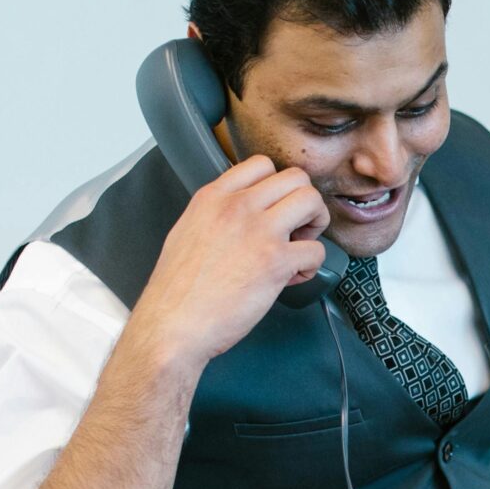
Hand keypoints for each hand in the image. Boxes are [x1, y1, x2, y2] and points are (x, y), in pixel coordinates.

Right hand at [126, 152, 330, 367]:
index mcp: (213, 197)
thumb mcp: (187, 231)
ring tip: (299, 247)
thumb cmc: (176, 291)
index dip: (276, 187)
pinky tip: (293, 277)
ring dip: (315, 224)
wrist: (172, 324)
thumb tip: (240, 216)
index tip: (273, 210)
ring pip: (312, 201)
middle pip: (295, 178)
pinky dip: (312, 265)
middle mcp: (237, 207)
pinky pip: (317, 250)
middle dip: (303, 203)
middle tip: (295, 229)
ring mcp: (259, 231)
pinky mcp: (275, 261)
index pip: (261, 164)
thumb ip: (215, 214)